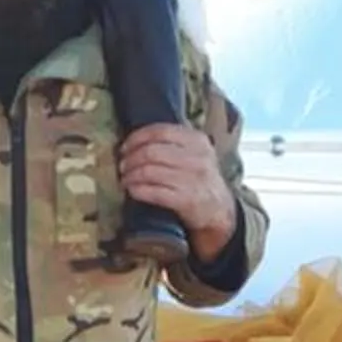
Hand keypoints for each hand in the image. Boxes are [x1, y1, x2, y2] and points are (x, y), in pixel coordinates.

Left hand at [116, 123, 233, 256]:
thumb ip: (174, 142)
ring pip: (149, 171)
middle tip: (122, 165)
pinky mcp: (186, 200)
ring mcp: (192, 179)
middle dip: (131, 158)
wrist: (219, 210)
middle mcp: (196, 158)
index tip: (125, 147)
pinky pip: (153, 192)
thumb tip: (138, 139)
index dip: (137, 138)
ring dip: (131, 175)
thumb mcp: (196, 153)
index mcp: (197, 140)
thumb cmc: (200, 179)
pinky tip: (132, 190)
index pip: (160, 131)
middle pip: (151, 152)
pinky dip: (137, 190)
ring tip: (125, 179)